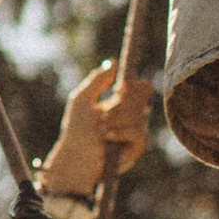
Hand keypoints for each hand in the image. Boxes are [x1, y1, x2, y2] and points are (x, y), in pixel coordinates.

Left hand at [42, 59, 151, 197]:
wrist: (75, 156)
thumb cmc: (75, 130)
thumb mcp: (82, 99)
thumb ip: (97, 80)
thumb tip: (113, 62)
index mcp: (120, 103)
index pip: (139, 87)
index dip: (134, 84)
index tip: (118, 88)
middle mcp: (131, 115)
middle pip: (142, 97)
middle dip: (123, 103)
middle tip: (107, 111)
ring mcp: (135, 131)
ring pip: (139, 114)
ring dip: (117, 119)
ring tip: (101, 129)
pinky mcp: (137, 148)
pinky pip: (139, 133)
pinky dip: (122, 133)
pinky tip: (108, 137)